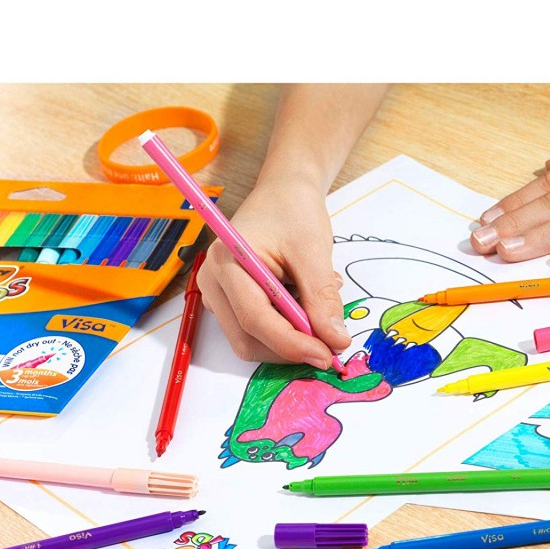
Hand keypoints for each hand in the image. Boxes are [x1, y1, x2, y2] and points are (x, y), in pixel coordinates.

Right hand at [198, 170, 349, 366]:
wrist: (283, 192)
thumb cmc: (294, 211)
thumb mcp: (314, 252)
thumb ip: (322, 299)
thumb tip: (336, 341)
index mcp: (228, 262)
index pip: (255, 319)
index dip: (292, 344)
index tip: (327, 355)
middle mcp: (213, 282)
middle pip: (248, 339)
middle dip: (290, 350)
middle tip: (330, 346)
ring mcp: (218, 295)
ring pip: (251, 342)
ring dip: (288, 342)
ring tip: (317, 311)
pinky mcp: (229, 303)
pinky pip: (255, 332)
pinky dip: (284, 332)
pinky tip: (303, 307)